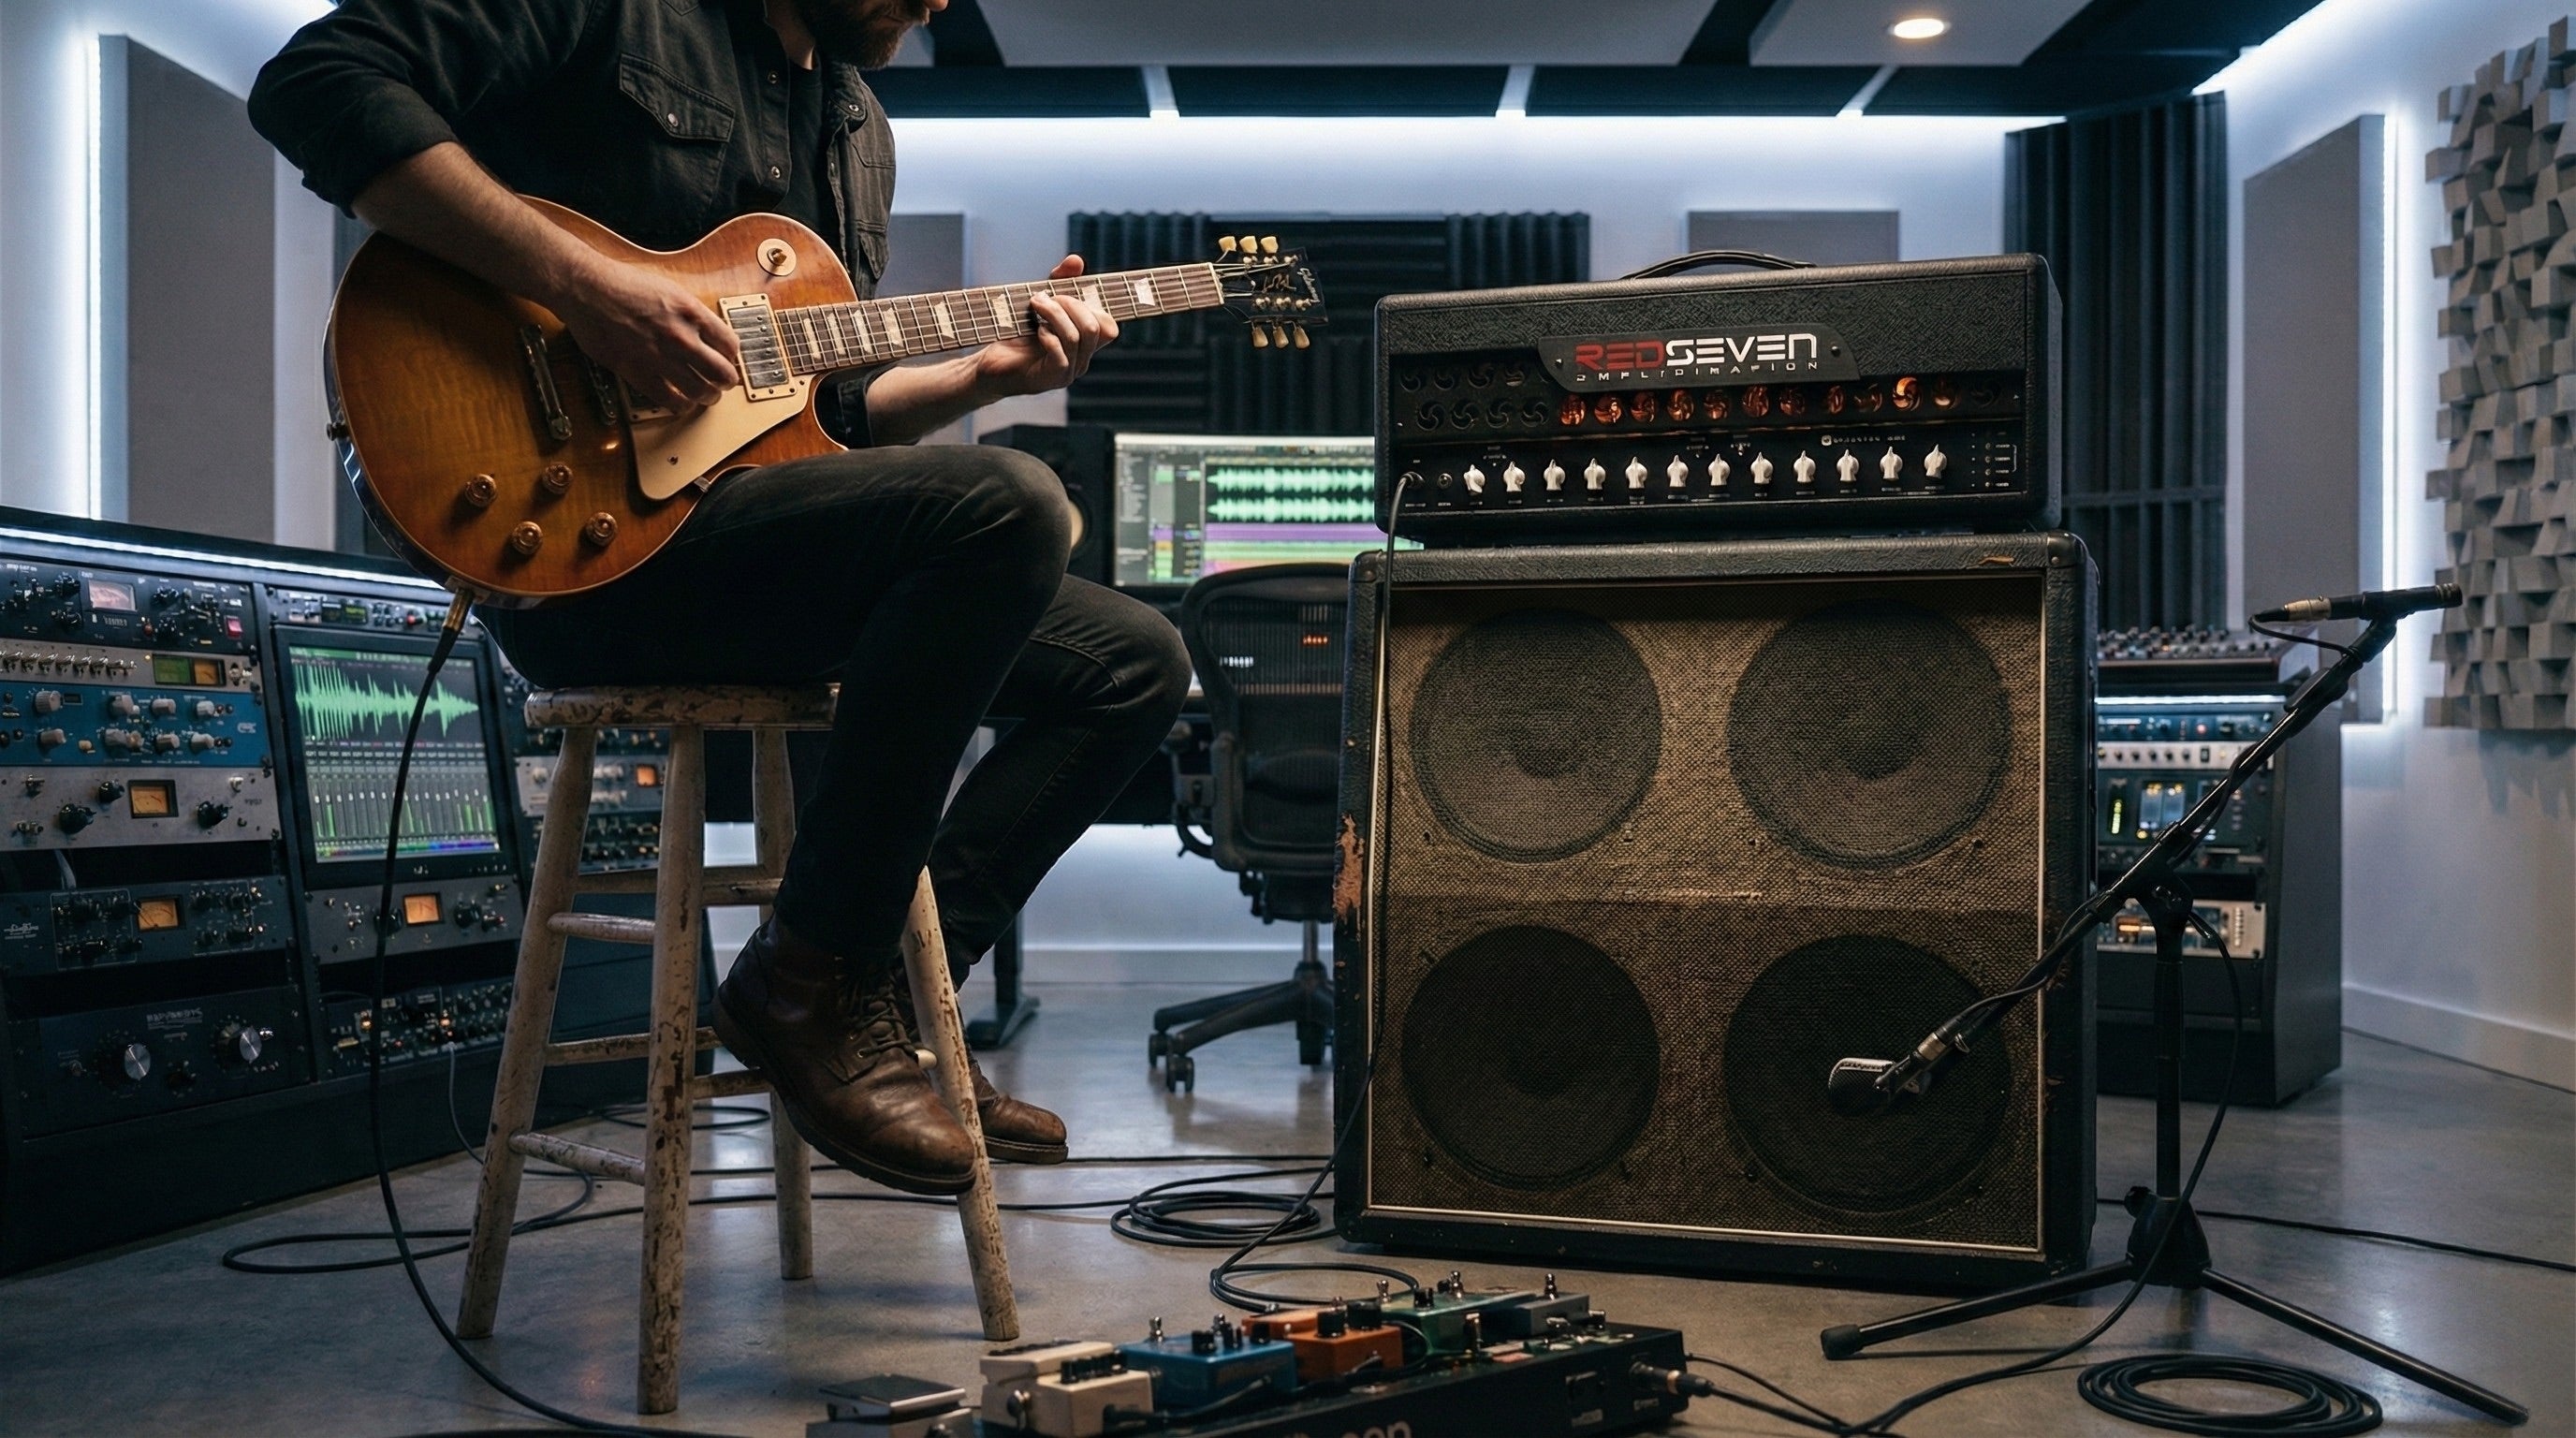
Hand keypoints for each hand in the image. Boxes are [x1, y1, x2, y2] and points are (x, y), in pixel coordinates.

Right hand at [550, 256, 740, 408]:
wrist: (586, 288)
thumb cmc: (621, 284)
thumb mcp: (669, 289)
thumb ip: (691, 314)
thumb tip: (707, 335)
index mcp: (690, 311)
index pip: (730, 345)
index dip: (731, 356)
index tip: (726, 359)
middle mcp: (680, 335)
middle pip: (722, 373)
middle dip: (726, 381)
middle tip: (722, 382)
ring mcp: (659, 356)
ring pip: (701, 391)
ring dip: (707, 396)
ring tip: (705, 395)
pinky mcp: (638, 371)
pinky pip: (670, 400)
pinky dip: (681, 405)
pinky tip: (681, 401)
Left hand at [972, 255, 1119, 398]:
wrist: (990, 363)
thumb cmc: (1015, 333)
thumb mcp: (1040, 302)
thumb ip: (1060, 281)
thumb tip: (1075, 260)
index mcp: (1084, 344)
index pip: (1109, 327)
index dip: (1094, 305)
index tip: (1066, 292)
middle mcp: (1081, 360)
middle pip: (1095, 327)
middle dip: (1070, 304)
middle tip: (1043, 297)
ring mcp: (1068, 372)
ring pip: (1077, 337)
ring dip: (1054, 314)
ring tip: (1035, 304)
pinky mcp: (1050, 379)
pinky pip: (1061, 355)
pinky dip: (1048, 336)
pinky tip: (1035, 331)